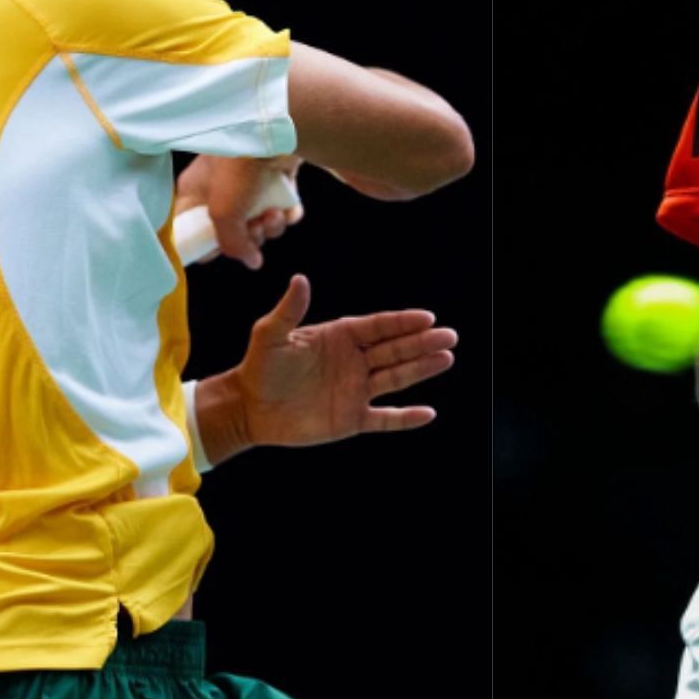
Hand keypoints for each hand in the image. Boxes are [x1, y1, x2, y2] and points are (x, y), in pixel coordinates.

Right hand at [175, 155, 304, 268]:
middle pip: (233, 231)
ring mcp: (249, 182)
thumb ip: (232, 245)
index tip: (222, 250)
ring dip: (271, 227)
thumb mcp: (223, 213)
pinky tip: (289, 210)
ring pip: (260, 222)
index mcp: (195, 191)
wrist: (274, 131)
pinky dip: (288, 214)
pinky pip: (282, 210)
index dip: (208, 244)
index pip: (192, 229)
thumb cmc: (238, 166)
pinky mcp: (276, 178)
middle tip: (256, 226)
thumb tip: (251, 261)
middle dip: (250, 236)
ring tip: (275, 214)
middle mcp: (220, 188)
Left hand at [238, 275, 457, 446]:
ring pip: (396, 379)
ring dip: (421, 369)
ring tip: (446, 358)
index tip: (427, 317)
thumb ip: (289, 310)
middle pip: (395, 350)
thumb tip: (300, 279)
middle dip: (422, 343)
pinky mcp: (351, 419)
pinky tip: (428, 413)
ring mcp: (355, 391)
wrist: (249, 408)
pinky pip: (384, 419)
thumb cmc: (258, 367)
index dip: (402, 322)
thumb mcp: (270, 335)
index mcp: (340, 337)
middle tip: (449, 336)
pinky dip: (405, 418)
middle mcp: (354, 361)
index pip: (378, 327)